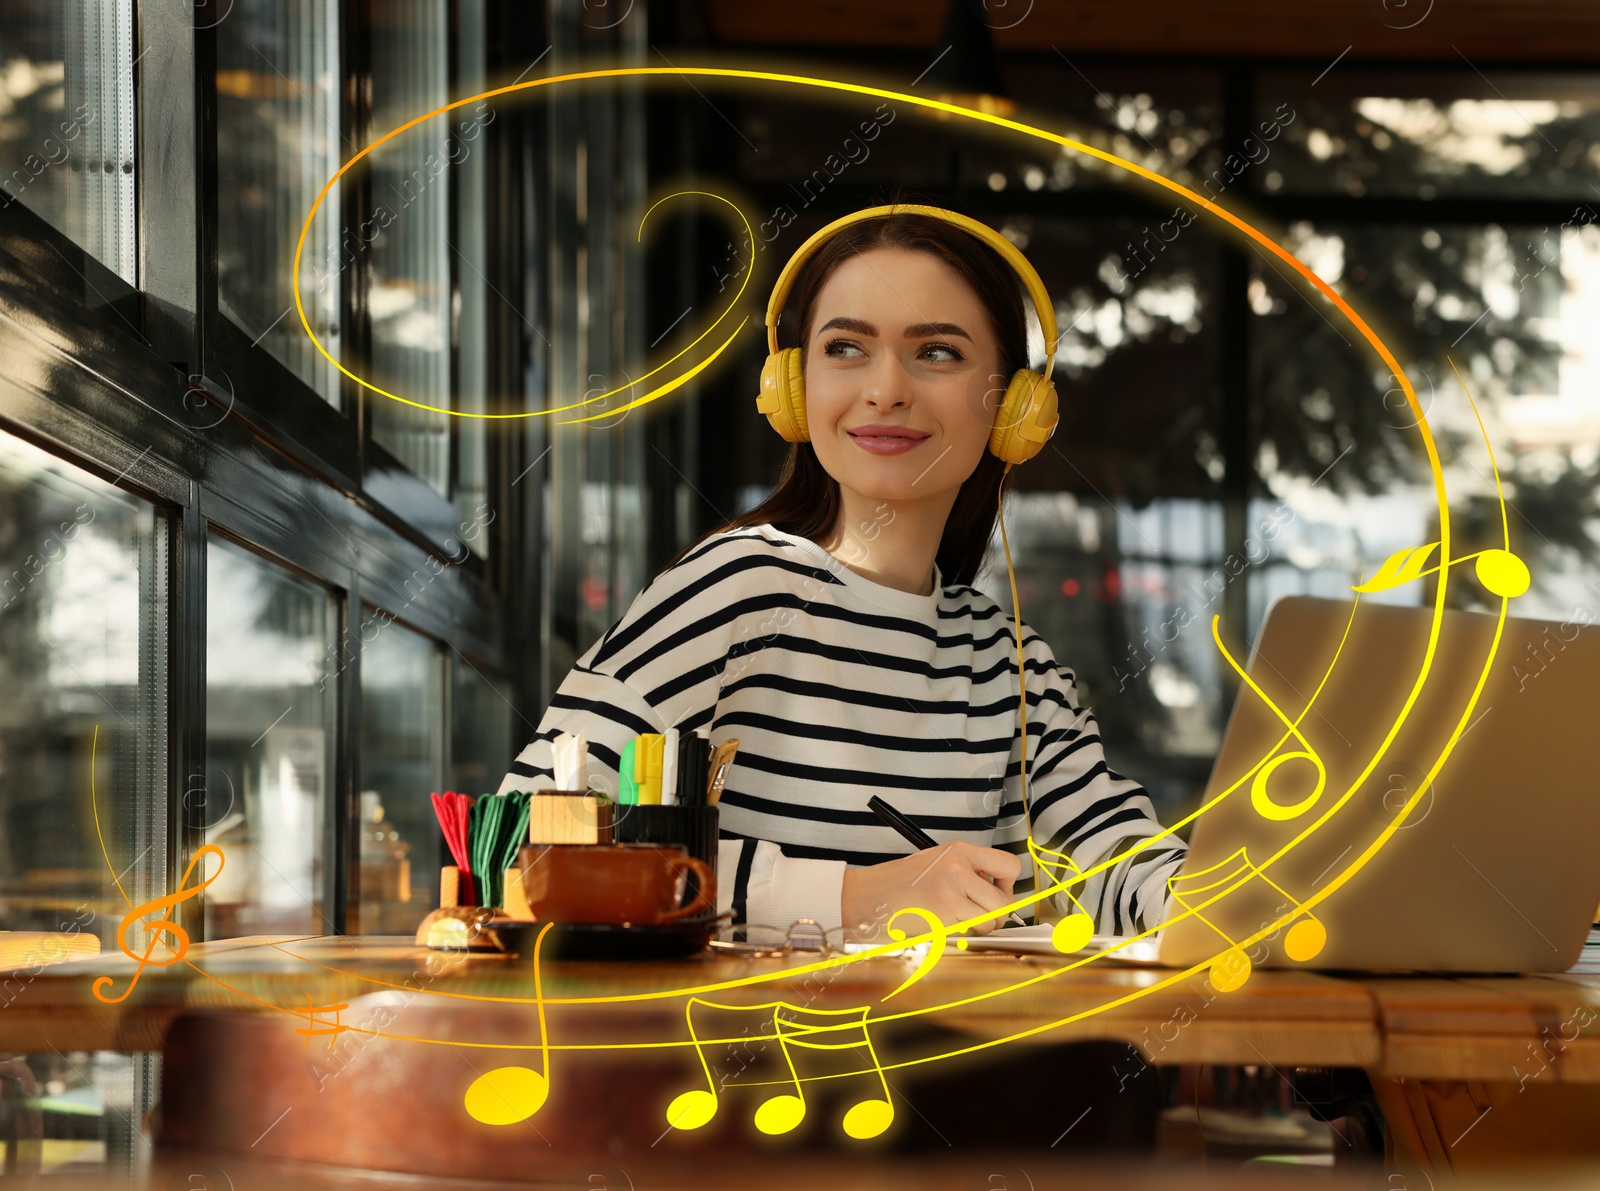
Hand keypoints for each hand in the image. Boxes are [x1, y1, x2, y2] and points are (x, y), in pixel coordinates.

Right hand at [840, 841, 1021, 936]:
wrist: (867, 897)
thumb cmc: (898, 886)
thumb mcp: (937, 865)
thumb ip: (967, 873)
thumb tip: (999, 893)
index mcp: (959, 851)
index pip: (1009, 864)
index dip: (1008, 884)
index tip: (996, 892)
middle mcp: (960, 866)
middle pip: (1005, 899)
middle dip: (996, 914)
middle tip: (978, 917)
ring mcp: (954, 887)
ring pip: (993, 918)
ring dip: (980, 927)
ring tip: (956, 921)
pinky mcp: (947, 910)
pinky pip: (974, 930)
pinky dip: (964, 934)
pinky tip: (944, 925)